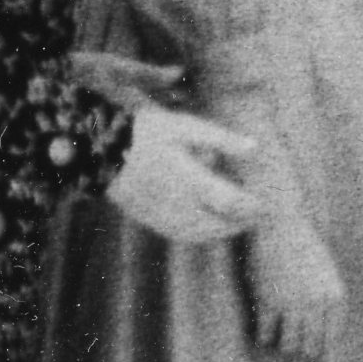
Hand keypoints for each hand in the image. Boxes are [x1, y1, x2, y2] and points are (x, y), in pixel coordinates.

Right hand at [105, 104, 262, 248]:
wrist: (96, 147)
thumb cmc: (145, 131)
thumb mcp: (185, 127)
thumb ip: (221, 140)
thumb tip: (254, 148)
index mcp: (191, 180)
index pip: (231, 203)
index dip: (252, 208)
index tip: (267, 206)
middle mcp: (177, 203)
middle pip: (217, 224)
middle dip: (239, 223)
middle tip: (257, 218)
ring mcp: (160, 213)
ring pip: (197, 233)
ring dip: (220, 232)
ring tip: (236, 225)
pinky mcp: (145, 216)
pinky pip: (177, 233)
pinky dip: (197, 234)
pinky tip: (204, 228)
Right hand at [240, 213, 348, 361]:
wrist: (278, 223)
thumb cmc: (301, 245)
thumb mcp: (325, 272)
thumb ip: (326, 300)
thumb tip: (323, 335)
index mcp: (335, 297)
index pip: (333, 338)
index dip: (321, 345)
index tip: (312, 348)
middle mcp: (318, 304)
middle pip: (312, 347)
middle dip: (302, 347)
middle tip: (291, 342)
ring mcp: (292, 305)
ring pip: (289, 346)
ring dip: (282, 342)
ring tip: (276, 334)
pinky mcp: (268, 303)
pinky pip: (265, 335)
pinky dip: (263, 336)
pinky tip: (261, 328)